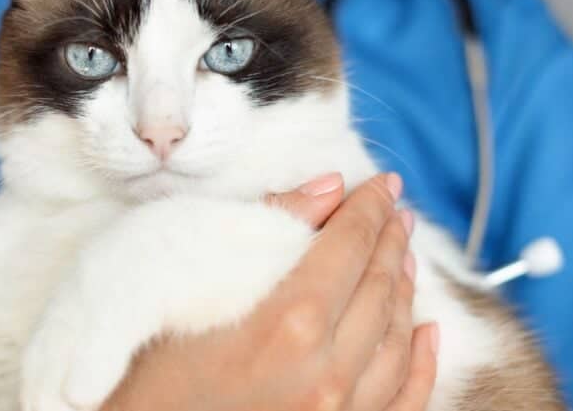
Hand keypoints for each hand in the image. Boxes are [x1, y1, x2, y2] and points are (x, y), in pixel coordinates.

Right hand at [102, 173, 438, 410]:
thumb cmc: (145, 363)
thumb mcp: (191, 282)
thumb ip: (266, 230)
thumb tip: (325, 189)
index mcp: (288, 326)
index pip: (348, 247)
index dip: (369, 208)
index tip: (382, 183)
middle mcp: (324, 375)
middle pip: (378, 288)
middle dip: (390, 240)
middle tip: (394, 209)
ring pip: (397, 340)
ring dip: (405, 290)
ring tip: (404, 256)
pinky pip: (402, 400)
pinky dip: (421, 362)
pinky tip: (427, 332)